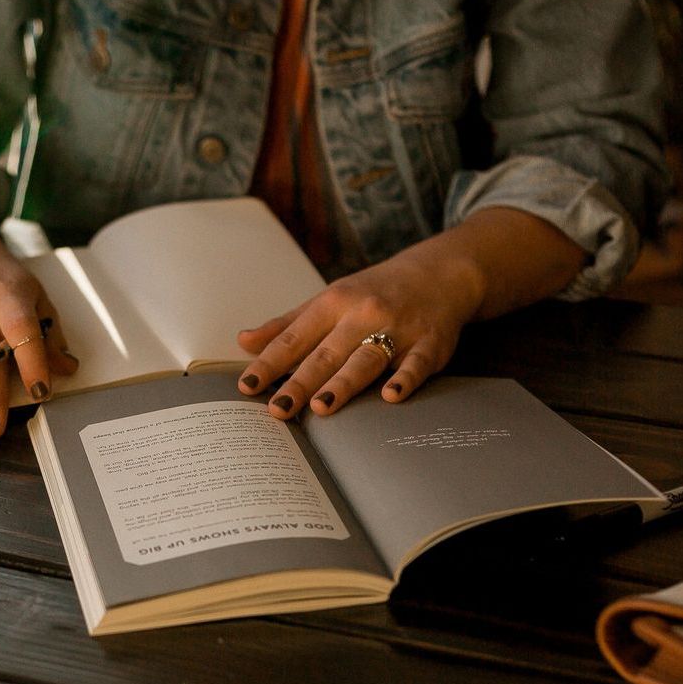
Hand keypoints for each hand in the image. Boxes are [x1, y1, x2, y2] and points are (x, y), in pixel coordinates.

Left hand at [236, 239, 483, 419]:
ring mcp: (397, 329)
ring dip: (343, 383)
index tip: (248, 386)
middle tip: (278, 409)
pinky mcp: (429, 344)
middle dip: (300, 382)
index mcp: (333, 303)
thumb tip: (244, 341)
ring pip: (365, 359)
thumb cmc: (374, 292)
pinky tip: (391, 396)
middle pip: (326, 353)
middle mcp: (363, 314)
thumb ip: (287, 325)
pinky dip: (405, 378)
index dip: (270, 362)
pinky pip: (416, 364)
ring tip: (321, 407)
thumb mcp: (328, 300)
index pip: (295, 337)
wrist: (439, 274)